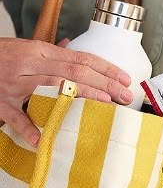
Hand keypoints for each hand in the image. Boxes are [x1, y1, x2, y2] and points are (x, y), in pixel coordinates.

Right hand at [0, 38, 132, 145]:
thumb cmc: (2, 55)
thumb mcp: (28, 48)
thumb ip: (52, 52)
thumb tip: (72, 47)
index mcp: (41, 51)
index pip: (81, 58)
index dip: (106, 68)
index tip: (125, 78)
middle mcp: (31, 65)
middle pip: (75, 72)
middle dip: (104, 83)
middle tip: (125, 95)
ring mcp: (16, 84)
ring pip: (54, 88)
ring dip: (82, 96)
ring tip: (105, 104)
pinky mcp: (0, 103)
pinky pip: (16, 117)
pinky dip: (30, 128)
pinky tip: (45, 140)